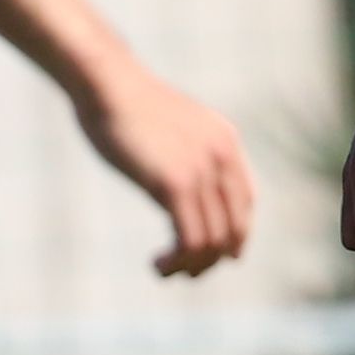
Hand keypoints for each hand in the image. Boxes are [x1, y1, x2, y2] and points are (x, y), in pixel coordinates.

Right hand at [87, 64, 258, 279]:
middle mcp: (223, 157)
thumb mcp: (170, 125)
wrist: (108, 83)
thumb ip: (184, 151)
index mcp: (226, 141)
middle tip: (185, 271)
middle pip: (234, 226)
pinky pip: (191, 239)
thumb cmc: (126, 104)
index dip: (237, 233)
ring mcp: (201, 171)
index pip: (247, 200)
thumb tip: (177, 178)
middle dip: (213, 258)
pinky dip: (179, 261)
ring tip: (164, 271)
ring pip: (213, 241)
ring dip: (191, 266)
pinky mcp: (175, 184)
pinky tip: (157, 263)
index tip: (221, 255)